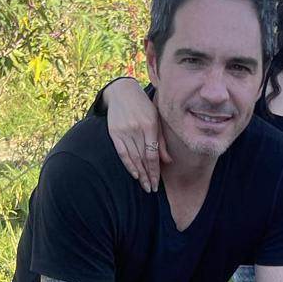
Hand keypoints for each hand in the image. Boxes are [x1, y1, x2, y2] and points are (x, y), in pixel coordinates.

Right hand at [104, 78, 170, 192]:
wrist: (123, 91)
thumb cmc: (144, 107)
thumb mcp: (157, 120)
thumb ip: (161, 141)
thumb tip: (168, 161)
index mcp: (150, 126)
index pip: (153, 155)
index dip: (155, 171)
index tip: (157, 183)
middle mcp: (137, 130)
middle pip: (143, 159)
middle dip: (148, 176)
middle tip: (151, 189)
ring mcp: (124, 131)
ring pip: (133, 157)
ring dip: (139, 174)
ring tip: (144, 186)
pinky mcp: (114, 132)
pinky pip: (122, 152)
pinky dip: (128, 164)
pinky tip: (134, 174)